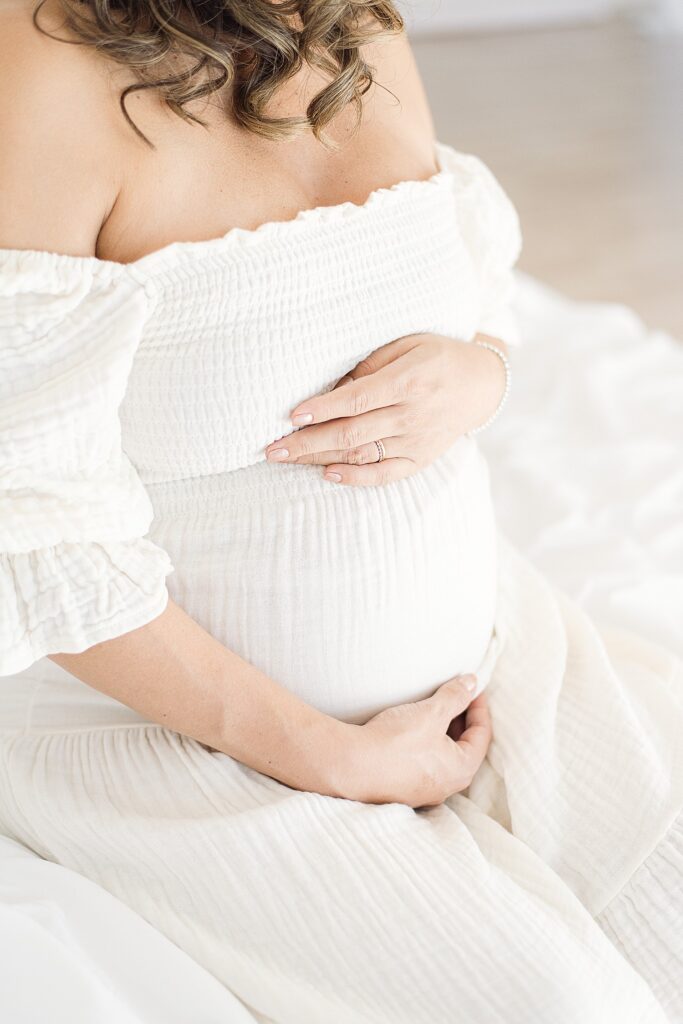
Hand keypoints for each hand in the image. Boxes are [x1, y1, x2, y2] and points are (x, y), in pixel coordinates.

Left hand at [264, 333, 507, 485]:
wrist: (481, 384)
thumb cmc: (437, 356)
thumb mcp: (408, 345)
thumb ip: (371, 364)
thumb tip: (331, 386)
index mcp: (409, 381)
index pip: (357, 399)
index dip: (322, 409)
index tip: (290, 415)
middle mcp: (412, 415)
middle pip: (351, 433)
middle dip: (307, 441)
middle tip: (271, 447)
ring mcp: (417, 442)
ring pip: (361, 455)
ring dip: (320, 458)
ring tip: (286, 458)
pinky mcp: (421, 459)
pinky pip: (386, 475)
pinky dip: (357, 478)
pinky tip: (327, 474)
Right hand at [337, 675, 491, 807]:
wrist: (351, 766)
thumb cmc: (396, 741)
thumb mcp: (431, 712)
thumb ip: (456, 697)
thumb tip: (473, 683)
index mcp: (461, 769)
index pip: (482, 734)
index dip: (479, 707)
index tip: (472, 688)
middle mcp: (446, 786)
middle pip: (463, 748)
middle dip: (461, 720)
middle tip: (454, 697)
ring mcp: (422, 791)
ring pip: (441, 757)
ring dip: (441, 734)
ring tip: (432, 712)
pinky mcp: (400, 789)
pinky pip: (421, 765)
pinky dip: (424, 746)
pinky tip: (411, 732)